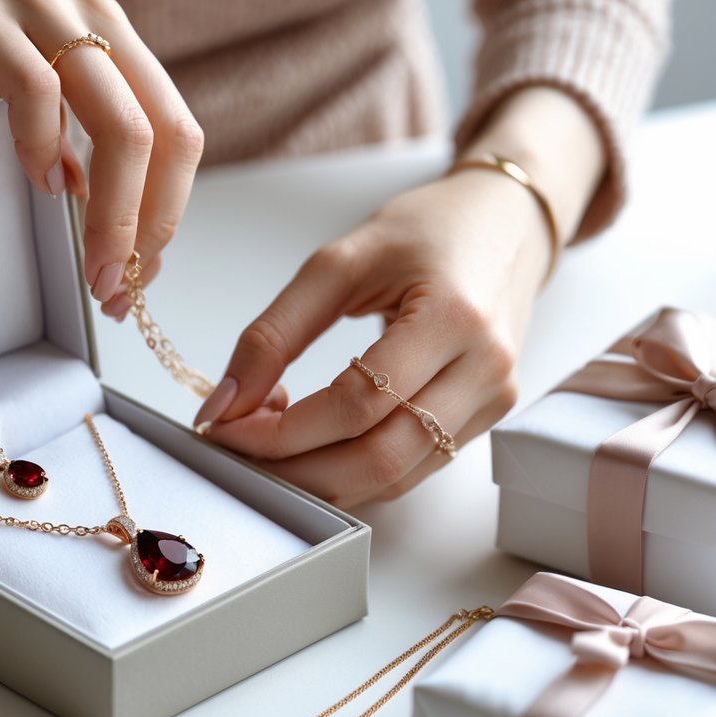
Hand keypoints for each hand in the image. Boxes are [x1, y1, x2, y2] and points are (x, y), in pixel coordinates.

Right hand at [0, 0, 202, 314]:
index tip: (141, 273)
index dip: (169, 211)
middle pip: (156, 131)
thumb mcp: (52, 130)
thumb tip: (134, 253)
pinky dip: (45, 147)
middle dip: (143, 224)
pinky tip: (41, 185)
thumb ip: (95, 167)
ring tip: (88, 259)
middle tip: (113, 283)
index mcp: (118, 44)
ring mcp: (37, 9)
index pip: (176, 131)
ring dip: (109, 210)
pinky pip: (34, 87)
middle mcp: (90, 16)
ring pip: (115, 118)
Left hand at [194, 170, 551, 507]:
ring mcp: (492, 402)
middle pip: (378, 459)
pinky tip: (313, 445)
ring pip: (393, 478)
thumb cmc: (425, 233)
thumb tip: (224, 404)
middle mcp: (485, 371)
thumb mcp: (338, 263)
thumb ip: (274, 334)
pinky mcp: (485, 419)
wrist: (506, 224)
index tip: (224, 426)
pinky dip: (351, 470)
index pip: (356, 405)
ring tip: (270, 446)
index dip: (281, 430)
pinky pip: (409, 469)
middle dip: (295, 468)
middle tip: (238, 449)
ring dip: (319, 478)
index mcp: (453, 318)